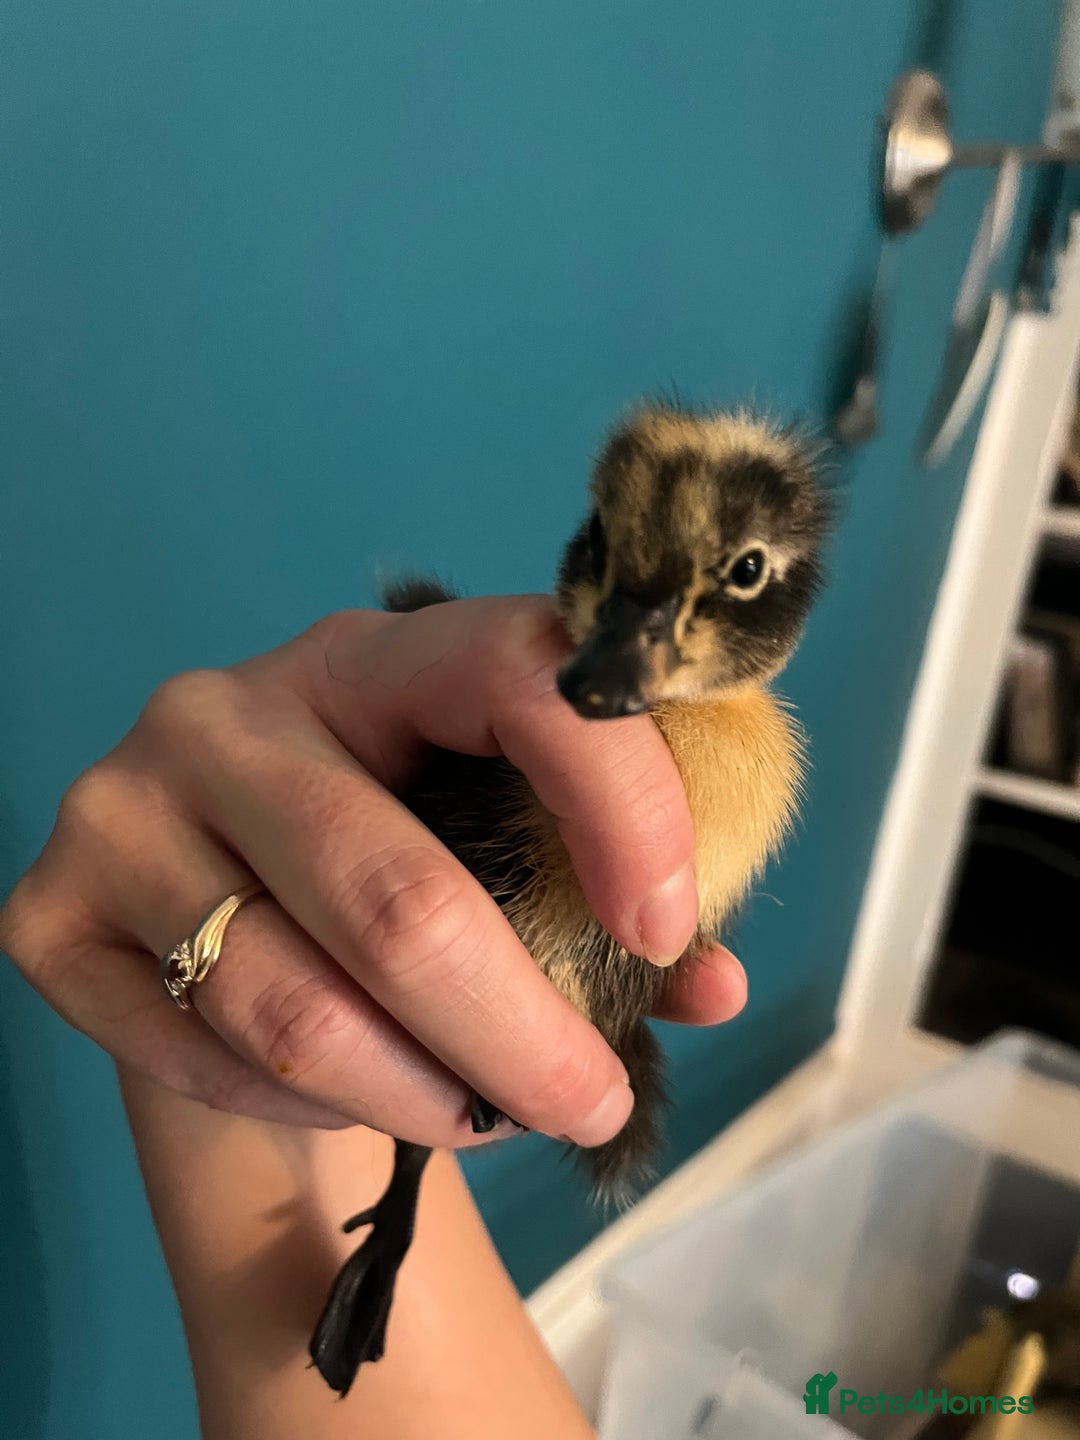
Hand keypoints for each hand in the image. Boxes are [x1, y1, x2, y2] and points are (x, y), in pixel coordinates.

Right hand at [0, 596, 746, 1150]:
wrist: (219, 891)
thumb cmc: (389, 847)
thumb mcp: (497, 834)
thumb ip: (606, 892)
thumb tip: (713, 985)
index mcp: (374, 656)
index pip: (516, 671)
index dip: (618, 797)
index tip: (668, 930)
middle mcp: (229, 709)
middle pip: (395, 893)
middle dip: (521, 1031)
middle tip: (590, 1100)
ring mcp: (123, 806)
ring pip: (292, 1005)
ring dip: (421, 1093)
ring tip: (492, 1118)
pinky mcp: (49, 913)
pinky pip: (200, 1055)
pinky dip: (304, 1107)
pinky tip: (356, 1099)